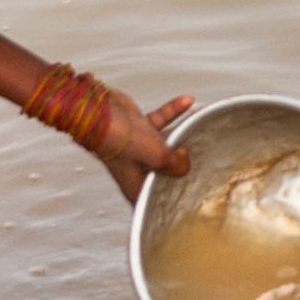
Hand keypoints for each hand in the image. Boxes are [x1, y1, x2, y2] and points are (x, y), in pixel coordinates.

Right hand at [82, 86, 193, 204]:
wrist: (97, 109)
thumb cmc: (117, 137)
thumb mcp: (156, 156)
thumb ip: (175, 164)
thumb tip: (184, 162)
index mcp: (135, 184)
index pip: (155, 198)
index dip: (171, 197)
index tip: (190, 192)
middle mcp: (135, 169)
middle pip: (164, 171)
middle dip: (180, 164)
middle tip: (201, 158)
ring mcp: (137, 148)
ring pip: (165, 145)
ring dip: (180, 134)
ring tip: (196, 128)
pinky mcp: (138, 128)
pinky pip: (161, 120)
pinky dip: (174, 111)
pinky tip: (186, 101)